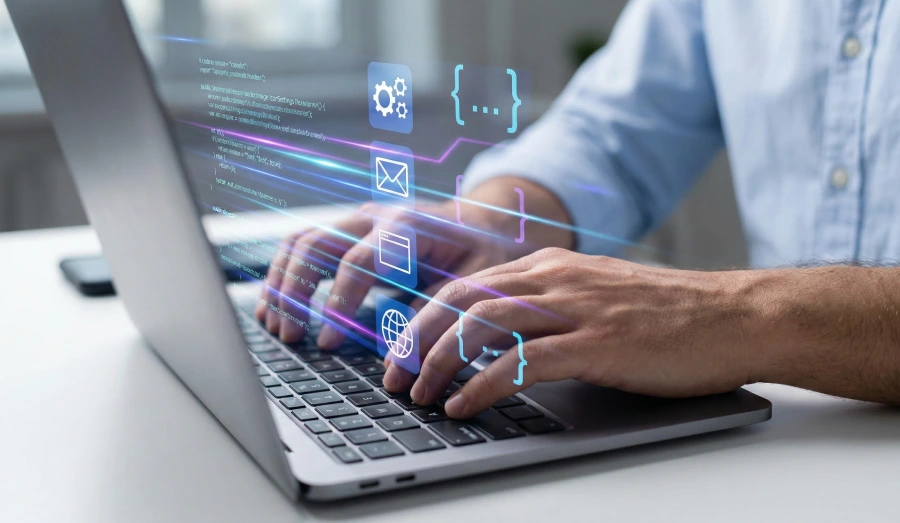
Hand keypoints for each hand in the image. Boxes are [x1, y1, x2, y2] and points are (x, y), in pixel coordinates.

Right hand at [255, 177, 574, 346]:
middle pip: (316, 243)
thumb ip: (439, 312)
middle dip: (295, 291)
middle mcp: (376, 216)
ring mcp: (359, 221)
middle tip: (290, 337)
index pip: (359, 259)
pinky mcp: (350, 233)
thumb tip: (402, 356)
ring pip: (302, 241)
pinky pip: (305, 247)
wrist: (487, 223)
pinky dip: (285, 277)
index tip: (327, 343)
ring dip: (282, 283)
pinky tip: (275, 309)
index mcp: (409, 225)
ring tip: (274, 327)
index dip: (339, 302)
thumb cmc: (485, 254)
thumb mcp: (475, 283)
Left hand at [385, 249, 763, 418]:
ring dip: (440, 361)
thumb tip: (502, 339)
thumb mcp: (598, 296)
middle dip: (417, 338)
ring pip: (482, 325)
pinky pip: (522, 362)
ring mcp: (576, 308)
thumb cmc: (670, 314)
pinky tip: (464, 405)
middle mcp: (555, 279)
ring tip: (420, 394)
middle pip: (462, 300)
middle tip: (394, 375)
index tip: (403, 350)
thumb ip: (550, 306)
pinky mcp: (597, 344)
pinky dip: (482, 385)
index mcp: (551, 266)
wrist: (736, 315)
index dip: (424, 317)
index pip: (467, 284)